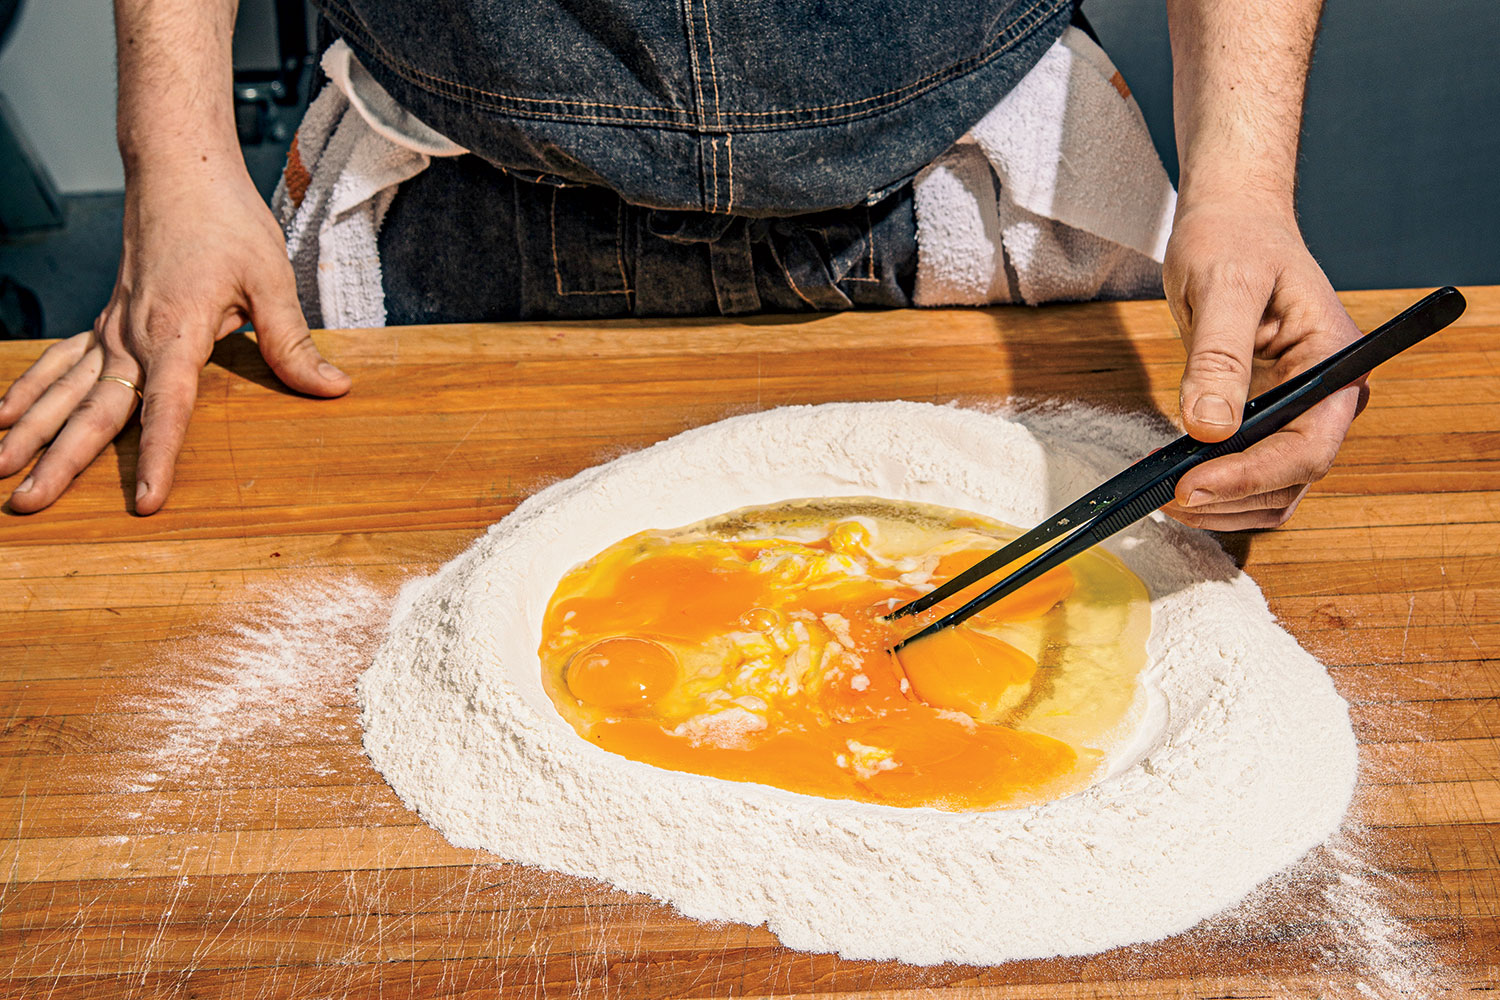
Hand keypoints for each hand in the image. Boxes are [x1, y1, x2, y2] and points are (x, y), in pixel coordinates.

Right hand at [0, 158, 350, 514]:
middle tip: (27, 503)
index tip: (145, 500)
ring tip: (0, 471)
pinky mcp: (108, 318)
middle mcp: (132, 333)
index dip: (155, 456)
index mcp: (176, 329)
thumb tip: (331, 387)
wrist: (179, 169)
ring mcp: (112, 326)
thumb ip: (292, 341)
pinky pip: (63, 362)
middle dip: (59, 460)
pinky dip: (33, 390)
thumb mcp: (271, 279)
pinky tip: (6, 417)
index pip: (165, 407)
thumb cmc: (227, 220)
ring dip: (32, 432)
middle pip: (94, 409)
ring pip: (66, 390)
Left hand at [1159, 195, 1367, 530]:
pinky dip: (1213, 481)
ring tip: (1161, 490)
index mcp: (1335, 363)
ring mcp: (1295, 409)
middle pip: (1291, 478)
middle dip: (1231, 497)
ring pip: (1272, 487)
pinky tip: (1170, 473)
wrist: (1230, 218)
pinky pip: (1247, 466)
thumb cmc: (1235, 235)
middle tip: (1165, 495)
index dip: (1251, 477)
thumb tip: (1209, 427)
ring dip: (1222, 502)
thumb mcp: (1223, 286)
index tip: (1193, 487)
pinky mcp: (1264, 414)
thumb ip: (1218, 357)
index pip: (1308, 446)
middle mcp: (1325, 395)